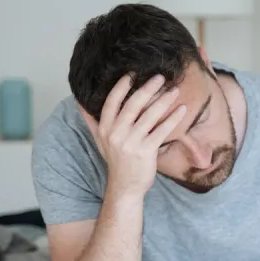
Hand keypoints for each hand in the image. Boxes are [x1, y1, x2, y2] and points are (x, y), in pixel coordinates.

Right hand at [80, 73, 185, 196]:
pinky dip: (173, 119)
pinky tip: (182, 109)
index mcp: (105, 128)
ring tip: (174, 90)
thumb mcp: (100, 140)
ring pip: (149, 115)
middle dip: (148, 88)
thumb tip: (77, 102)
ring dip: (163, 100)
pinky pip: (161, 130)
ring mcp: (131, 142)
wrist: (125, 186)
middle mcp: (116, 133)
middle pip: (133, 104)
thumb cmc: (116, 161)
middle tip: (160, 77)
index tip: (133, 74)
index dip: (122, 86)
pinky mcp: (146, 151)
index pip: (112, 101)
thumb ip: (92, 121)